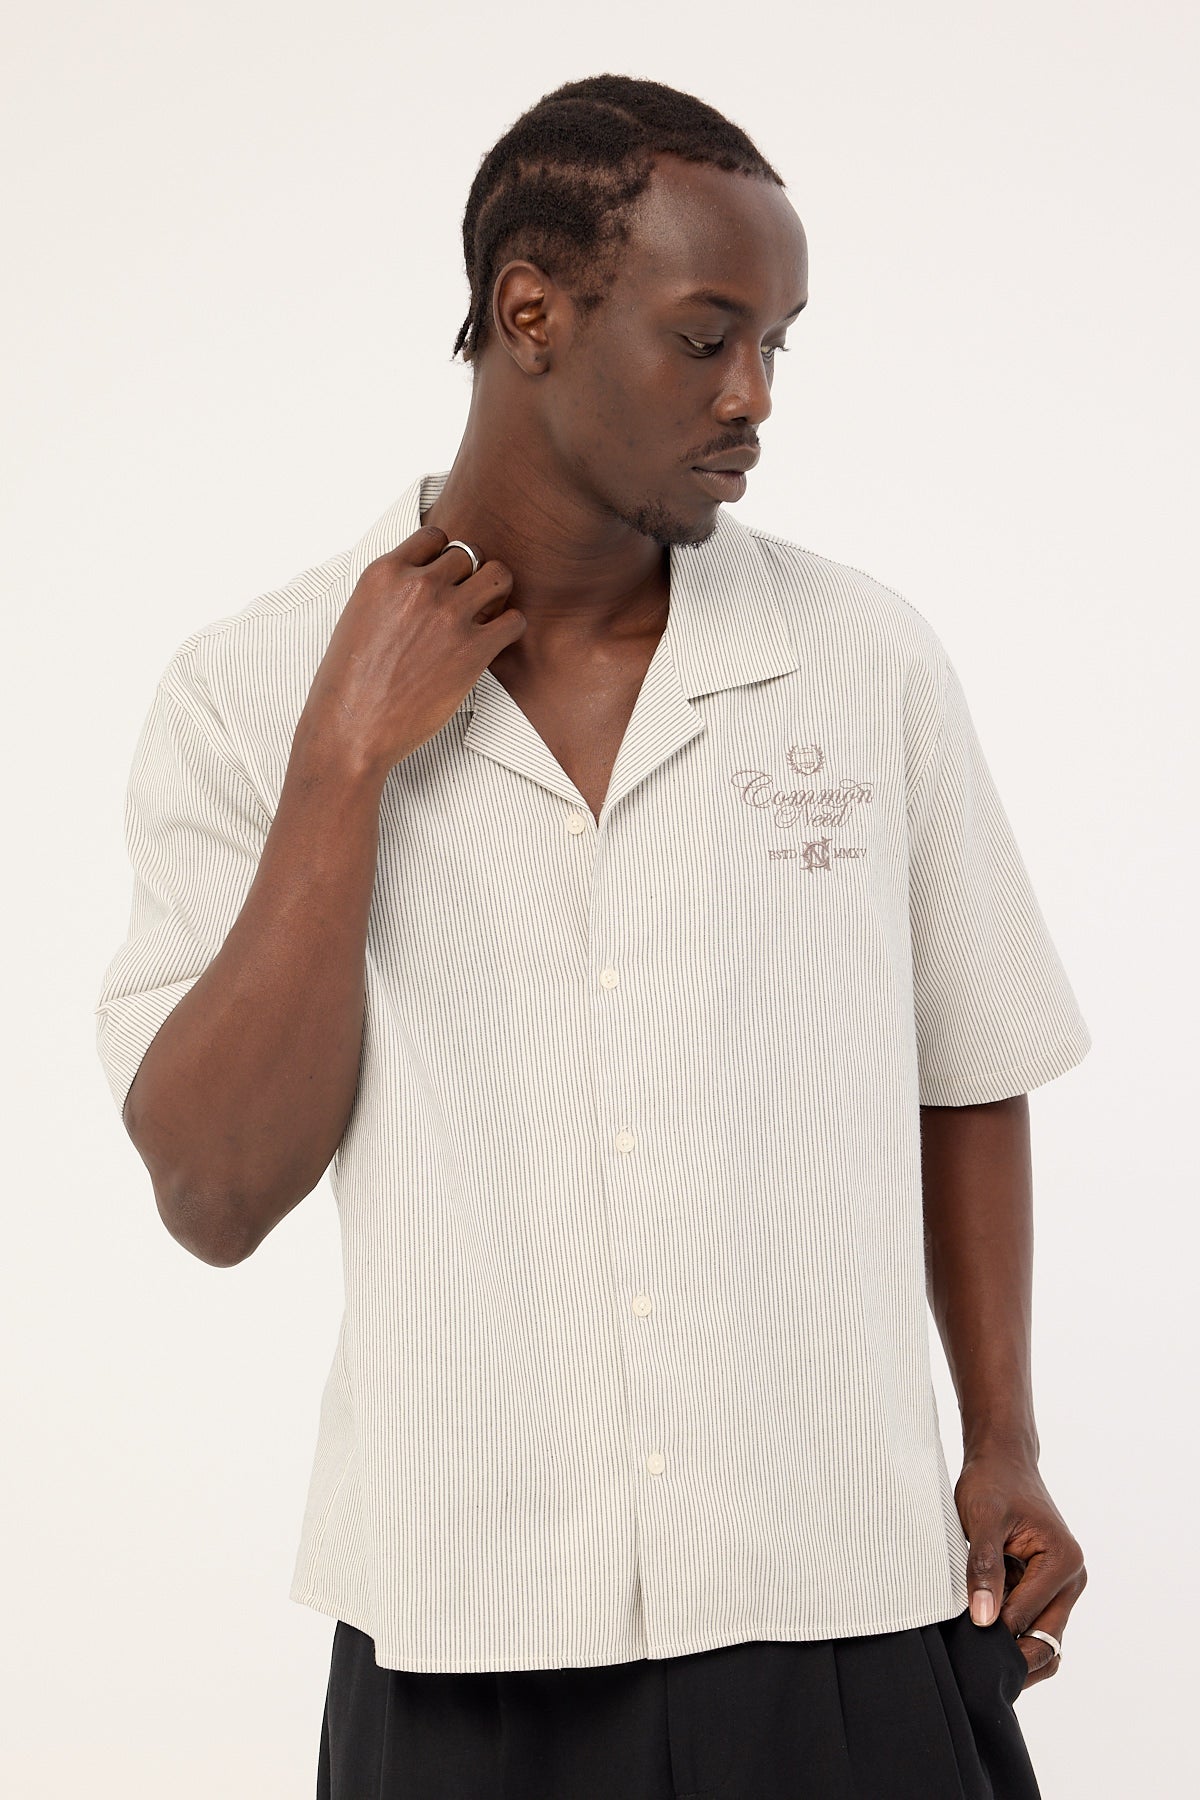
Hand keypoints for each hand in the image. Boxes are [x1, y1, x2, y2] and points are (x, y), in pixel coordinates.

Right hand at [299, 523, 524, 780]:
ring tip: (485, 615)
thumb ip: (390, 592)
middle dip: (470, 576)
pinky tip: (494, 642)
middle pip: (469, 554)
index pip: (433, 537)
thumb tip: (418, 584)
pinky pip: (514, 620)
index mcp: (384, 573)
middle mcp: (418, 586)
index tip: (443, 579)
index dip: (443, 557)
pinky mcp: (472, 649)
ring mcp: (448, 615)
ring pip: (498, 575)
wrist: (351, 728)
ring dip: (497, 593)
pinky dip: (510, 627)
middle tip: (466, 602)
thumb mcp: (358, 616)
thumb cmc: (348, 683)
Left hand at [955, 1450, 1085, 1689]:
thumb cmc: (992, 1483)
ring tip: (978, 1654)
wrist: (1003, 1461)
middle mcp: (1072, 1579)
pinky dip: (1014, 1633)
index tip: (962, 1638)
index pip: (1026, 1618)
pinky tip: (984, 1631)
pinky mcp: (1049, 1589)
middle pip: (1046, 1641)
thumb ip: (984, 1567)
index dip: (993, 1631)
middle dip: (1012, 1656)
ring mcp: (1063, 1587)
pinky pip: (1035, 1624)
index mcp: (1063, 1562)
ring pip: (1044, 1639)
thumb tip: (984, 1620)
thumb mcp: (982, 1518)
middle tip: (973, 1667)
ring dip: (1015, 1649)